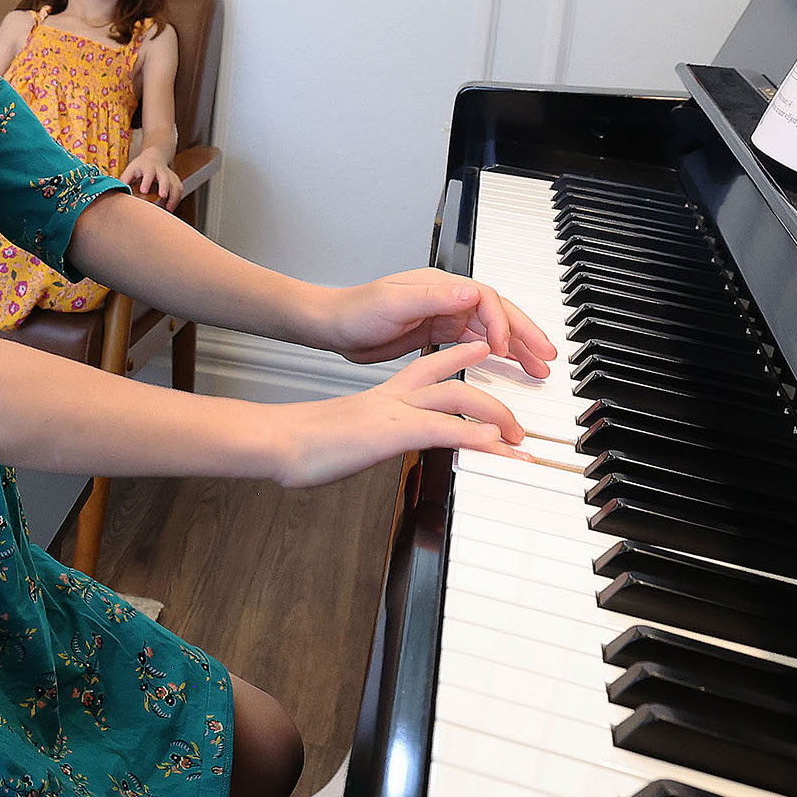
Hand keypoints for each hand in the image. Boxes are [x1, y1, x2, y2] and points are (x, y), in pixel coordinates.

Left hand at [119, 151, 180, 206]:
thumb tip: (116, 191)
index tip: (143, 191)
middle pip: (165, 178)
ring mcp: (170, 176)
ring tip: (167, 209)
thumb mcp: (131, 169)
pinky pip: (179, 191)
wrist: (155, 157)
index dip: (147, 181)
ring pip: (175, 186)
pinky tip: (170, 208)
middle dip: (164, 186)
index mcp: (148, 167)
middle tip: (163, 195)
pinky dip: (176, 200)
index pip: (149, 173)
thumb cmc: (140, 166)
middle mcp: (161, 171)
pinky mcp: (176, 182)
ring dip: (173, 198)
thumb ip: (125, 180)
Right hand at [261, 342, 529, 487]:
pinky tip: (495, 447)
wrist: (280, 441)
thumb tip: (372, 445)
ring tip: (516, 440)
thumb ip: (369, 434)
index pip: (428, 367)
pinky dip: (475, 435)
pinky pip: (445, 427)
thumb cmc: (302, 443)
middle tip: (516, 422)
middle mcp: (393, 397)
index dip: (458, 356)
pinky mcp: (394, 431)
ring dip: (494, 416)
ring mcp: (395, 411)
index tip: (481, 350)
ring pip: (457, 396)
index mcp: (382, 396)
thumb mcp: (348, 434)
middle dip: (490, 397)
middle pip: (452, 379)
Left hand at [313, 267, 554, 379]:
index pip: (485, 300)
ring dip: (516, 348)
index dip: (500, 323)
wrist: (333, 327)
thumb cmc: (355, 311)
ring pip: (490, 332)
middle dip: (524, 334)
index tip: (505, 349)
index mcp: (440, 286)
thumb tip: (468, 291)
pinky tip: (509, 368)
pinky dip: (496, 357)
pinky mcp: (437, 336)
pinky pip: (476, 345)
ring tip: (538, 368)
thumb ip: (432, 298)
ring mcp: (444, 317)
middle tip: (547, 357)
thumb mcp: (392, 301)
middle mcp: (447, 299)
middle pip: (497, 314)